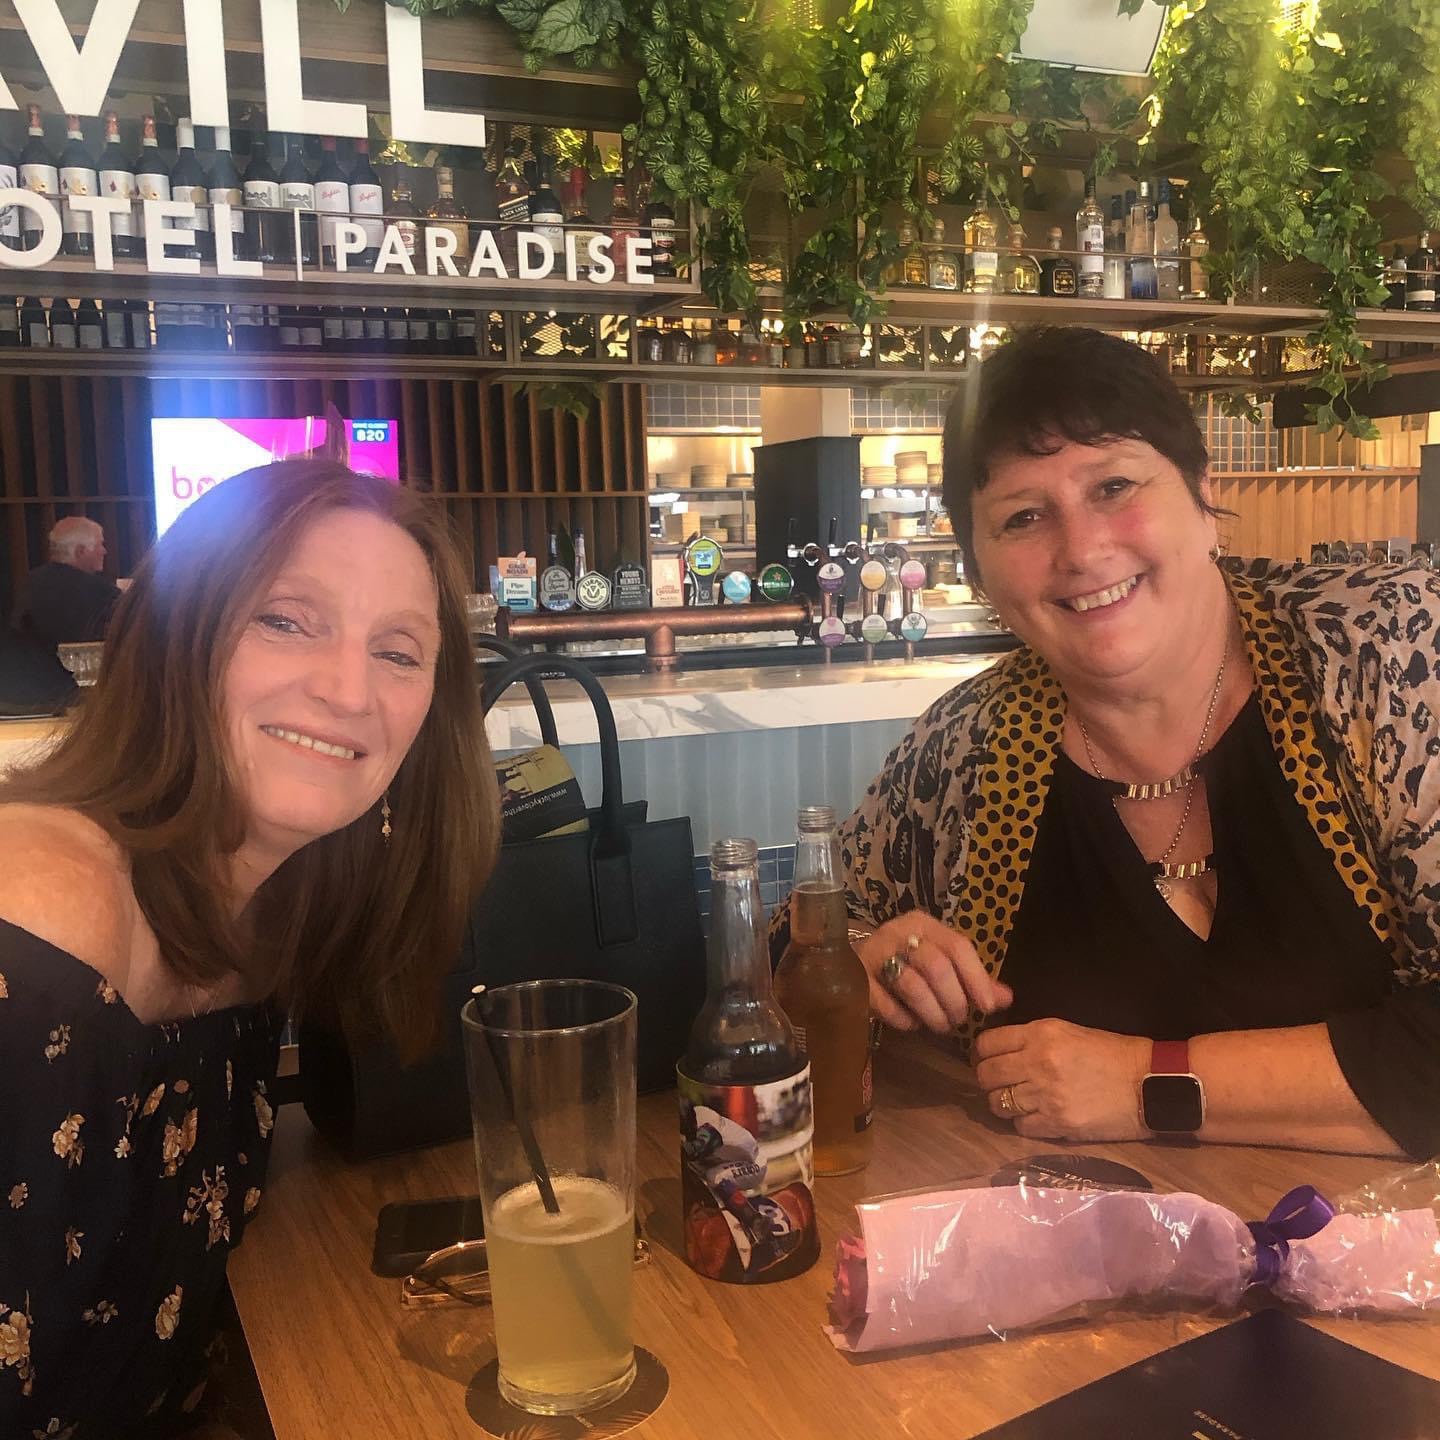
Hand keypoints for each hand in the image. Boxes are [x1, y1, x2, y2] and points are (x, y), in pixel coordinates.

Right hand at [856, 913, 1011, 1033]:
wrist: (852, 961)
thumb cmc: (906, 962)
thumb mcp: (939, 960)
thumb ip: (972, 978)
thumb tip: (1006, 998)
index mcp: (923, 924)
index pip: (958, 946)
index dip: (976, 979)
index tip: (988, 1007)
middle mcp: (898, 933)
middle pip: (937, 967)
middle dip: (954, 1001)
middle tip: (958, 1020)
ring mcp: (874, 955)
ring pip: (913, 986)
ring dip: (933, 1013)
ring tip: (940, 1025)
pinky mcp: (857, 981)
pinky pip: (888, 1006)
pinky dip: (906, 1020)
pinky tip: (912, 1023)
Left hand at [974, 1019, 1150, 1141]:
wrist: (1150, 1084)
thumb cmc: (1112, 1053)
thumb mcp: (1068, 1031)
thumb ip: (1032, 1038)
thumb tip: (1000, 1047)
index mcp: (1041, 1034)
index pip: (987, 1043)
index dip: (982, 1053)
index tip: (986, 1058)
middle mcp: (1038, 1062)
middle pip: (986, 1075)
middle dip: (987, 1079)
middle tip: (998, 1083)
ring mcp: (1046, 1096)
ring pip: (998, 1103)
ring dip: (1003, 1103)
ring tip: (1018, 1101)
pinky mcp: (1058, 1125)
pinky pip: (1020, 1127)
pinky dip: (1023, 1123)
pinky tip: (1037, 1116)